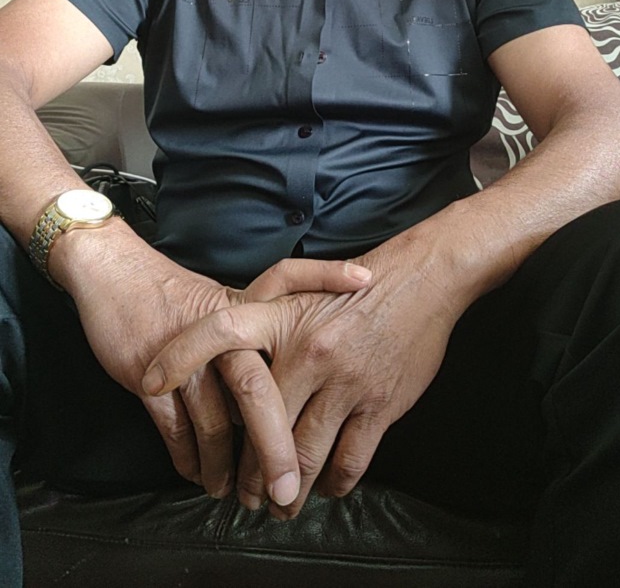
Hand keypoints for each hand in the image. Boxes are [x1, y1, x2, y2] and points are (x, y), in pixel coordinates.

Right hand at [60, 223, 370, 505]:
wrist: (115, 273)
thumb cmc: (177, 292)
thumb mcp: (228, 300)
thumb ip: (264, 333)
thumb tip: (302, 378)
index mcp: (245, 311)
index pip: (292, 290)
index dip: (326, 281)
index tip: (358, 303)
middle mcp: (221, 332)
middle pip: (254, 388)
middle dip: (274, 446)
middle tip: (287, 489)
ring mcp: (184, 353)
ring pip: (213, 422)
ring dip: (226, 466)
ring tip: (237, 492)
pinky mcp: (149, 374)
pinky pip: (175, 430)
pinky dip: (189, 459)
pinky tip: (199, 474)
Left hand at [143, 221, 466, 515]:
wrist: (424, 278)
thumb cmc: (358, 288)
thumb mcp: (304, 290)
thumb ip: (266, 323)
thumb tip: (225, 363)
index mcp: (284, 316)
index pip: (218, 330)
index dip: (180, 355)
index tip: (150, 384)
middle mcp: (310, 349)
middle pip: (259, 425)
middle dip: (245, 472)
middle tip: (237, 495)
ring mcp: (346, 380)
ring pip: (301, 456)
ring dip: (285, 493)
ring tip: (278, 506)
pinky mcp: (380, 404)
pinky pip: (347, 462)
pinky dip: (331, 484)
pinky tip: (324, 487)